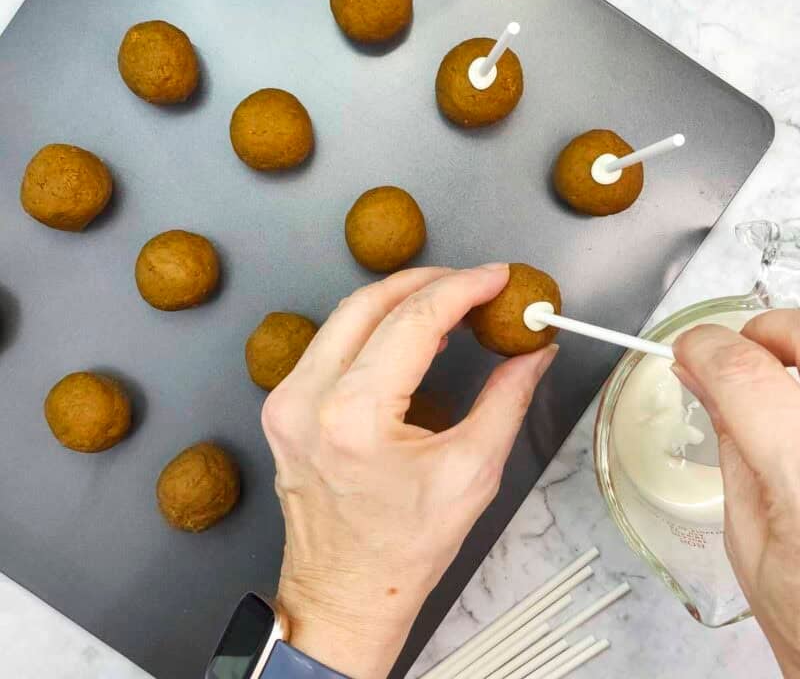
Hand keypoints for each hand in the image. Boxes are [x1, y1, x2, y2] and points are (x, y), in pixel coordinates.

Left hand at [261, 265, 557, 678]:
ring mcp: (286, 399)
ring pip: (345, 316)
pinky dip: (373, 326)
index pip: (413, 321)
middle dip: (429, 281)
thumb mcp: (472, 472)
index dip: (462, 288)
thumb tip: (534, 351)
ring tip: (451, 303)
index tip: (497, 278)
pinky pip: (331, 343)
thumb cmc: (407, 548)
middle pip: (371, 303)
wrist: (344, 593)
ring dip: (399, 299)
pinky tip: (408, 333)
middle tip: (475, 283)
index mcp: (354, 416)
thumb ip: (507, 399)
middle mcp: (307, 397)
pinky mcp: (282, 405)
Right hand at [673, 310, 799, 677]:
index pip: (745, 372)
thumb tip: (702, 376)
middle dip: (765, 332)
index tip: (688, 351)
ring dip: (797, 355)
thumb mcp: (746, 538)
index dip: (706, 348)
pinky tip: (797, 415)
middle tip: (740, 357)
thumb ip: (731, 442)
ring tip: (779, 384)